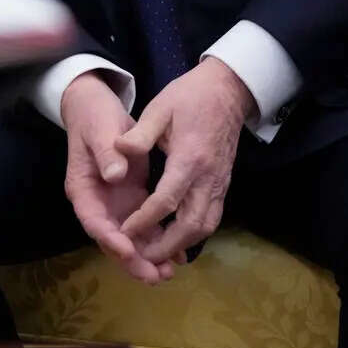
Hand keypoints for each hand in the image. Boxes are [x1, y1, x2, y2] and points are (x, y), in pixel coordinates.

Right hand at [61, 71, 168, 284]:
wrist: (97, 108)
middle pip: (112, 239)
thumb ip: (107, 153)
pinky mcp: (130, 201)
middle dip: (132, 259)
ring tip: (169, 273)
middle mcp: (97, 203)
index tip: (128, 250)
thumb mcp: (100, 130)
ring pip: (129, 239)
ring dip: (147, 257)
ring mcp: (114, 205)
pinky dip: (158, 241)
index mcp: (82, 188)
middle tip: (154, 276)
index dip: (110, 238)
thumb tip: (114, 175)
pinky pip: (145, 228)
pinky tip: (177, 256)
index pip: (93, 221)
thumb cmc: (96, 118)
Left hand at [114, 58, 254, 266]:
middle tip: (142, 257)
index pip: (167, 199)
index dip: (146, 220)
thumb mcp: (160, 107)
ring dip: (182, 244)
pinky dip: (194, 233)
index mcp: (189, 158)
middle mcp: (208, 177)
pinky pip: (211, 218)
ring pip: (205, 226)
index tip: (125, 231)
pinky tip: (176, 239)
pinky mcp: (223, 185)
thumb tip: (119, 149)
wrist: (228, 91)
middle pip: (192, 225)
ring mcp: (220, 183)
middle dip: (167, 245)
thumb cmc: (189, 97)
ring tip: (157, 254)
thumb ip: (140, 133)